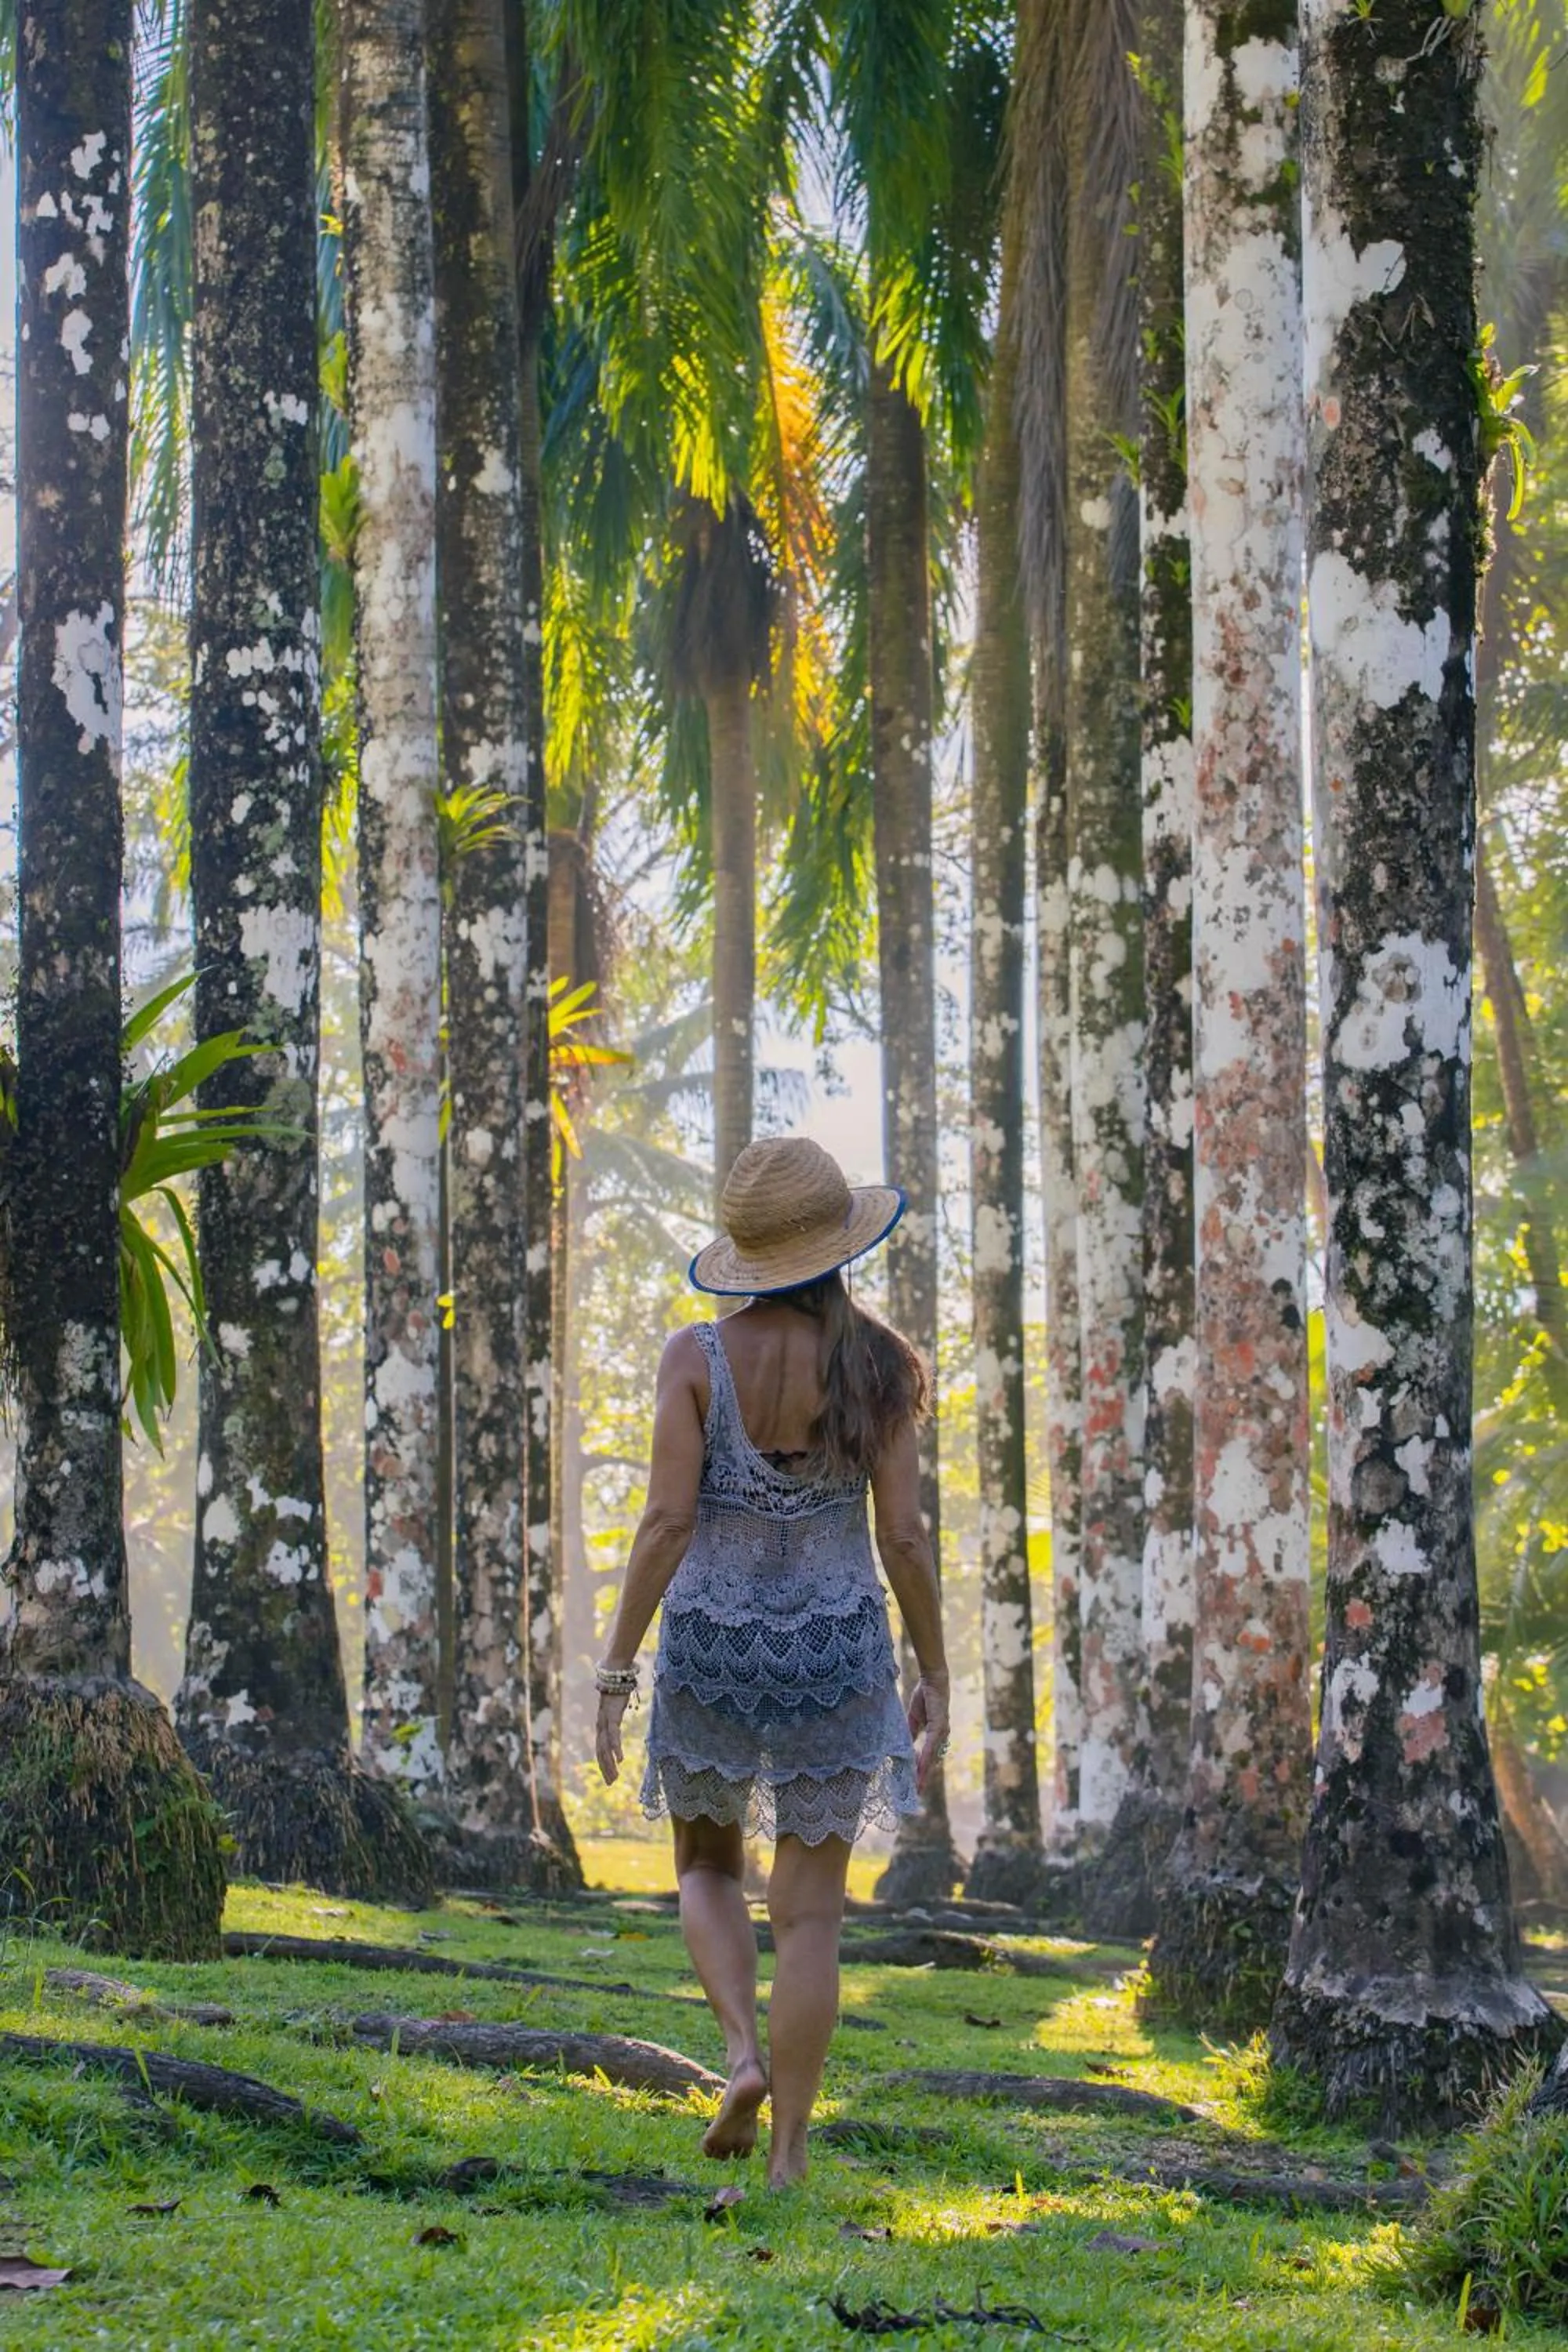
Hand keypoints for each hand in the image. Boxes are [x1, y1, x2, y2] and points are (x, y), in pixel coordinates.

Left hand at [596, 1690, 631, 1784]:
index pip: (601, 1749)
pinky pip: (614, 1736)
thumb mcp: (617, 1707)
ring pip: (605, 1747)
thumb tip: (618, 1721)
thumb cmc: (617, 1688)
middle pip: (601, 1752)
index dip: (604, 1763)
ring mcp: (606, 1721)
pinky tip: (621, 1759)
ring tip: (615, 1777)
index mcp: (602, 1725)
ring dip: (610, 1764)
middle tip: (611, 1783)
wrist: (615, 1673)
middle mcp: (601, 1725)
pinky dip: (616, 1749)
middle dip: (605, 1768)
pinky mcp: (612, 1716)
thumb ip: (615, 1717)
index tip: (610, 1776)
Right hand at [907, 1669, 950, 1796]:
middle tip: (916, 1793)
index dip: (921, 1772)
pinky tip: (919, 1767)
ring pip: (932, 1757)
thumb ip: (911, 1733)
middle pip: (931, 1762)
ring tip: (917, 1786)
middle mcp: (941, 1737)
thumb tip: (905, 1747)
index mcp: (935, 1736)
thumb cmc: (924, 1697)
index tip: (915, 1786)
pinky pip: (931, 1745)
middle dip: (923, 1778)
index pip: (927, 1758)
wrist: (932, 1680)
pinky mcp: (939, 1726)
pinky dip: (925, 1757)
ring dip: (924, 1772)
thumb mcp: (914, 1719)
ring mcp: (941, 1733)